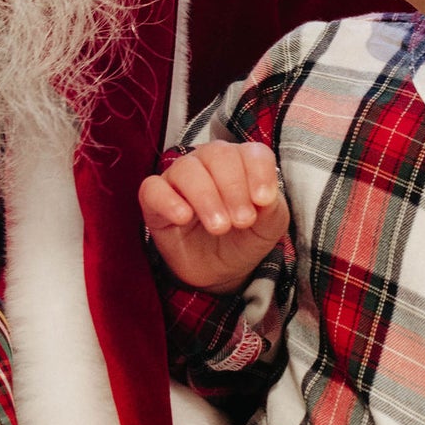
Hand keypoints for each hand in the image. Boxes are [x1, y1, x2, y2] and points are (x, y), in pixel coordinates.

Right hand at [141, 144, 289, 294]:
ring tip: (219, 227)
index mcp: (241, 163)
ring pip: (187, 169)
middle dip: (233, 188)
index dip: (259, 172)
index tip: (263, 201)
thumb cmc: (243, 240)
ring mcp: (179, 178)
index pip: (252, 152)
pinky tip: (184, 217)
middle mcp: (208, 163)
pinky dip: (168, 200)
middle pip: (218, 154)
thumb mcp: (268, 228)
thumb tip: (263, 199)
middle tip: (241, 221)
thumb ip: (272, 209)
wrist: (219, 273)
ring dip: (206, 197)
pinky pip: (152, 189)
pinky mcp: (154, 200)